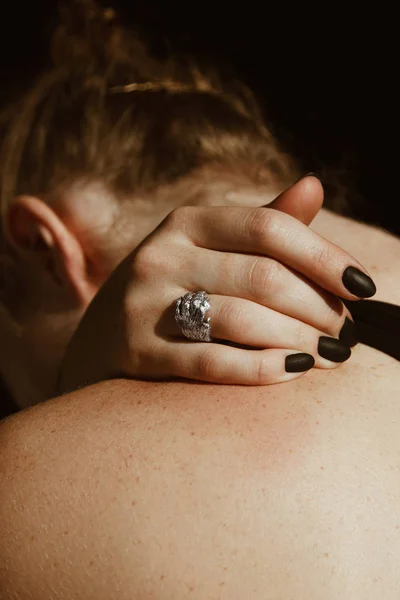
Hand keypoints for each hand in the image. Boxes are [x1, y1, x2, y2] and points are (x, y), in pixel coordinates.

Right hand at [59, 176, 375, 391]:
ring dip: (299, 340)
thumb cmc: (174, 290)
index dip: (325, 257)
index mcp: (187, 222)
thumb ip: (263, 223)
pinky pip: (212, 361)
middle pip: (263, 277)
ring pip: (242, 319)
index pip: (270, 228)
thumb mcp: (209, 248)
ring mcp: (144, 302)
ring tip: (332, 355)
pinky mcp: (137, 350)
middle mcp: (162, 253)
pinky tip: (295, 371)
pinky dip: (262, 367)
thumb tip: (315, 184)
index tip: (363, 287)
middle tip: (348, 334)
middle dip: (319, 308)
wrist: (101, 340)